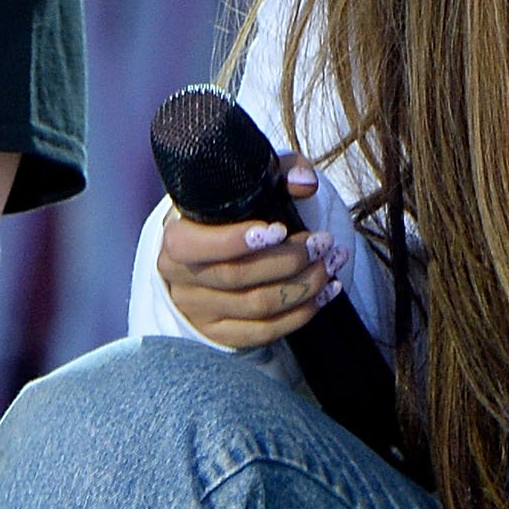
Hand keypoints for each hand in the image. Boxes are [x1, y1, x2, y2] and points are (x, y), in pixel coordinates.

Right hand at [155, 153, 340, 349]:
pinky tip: (325, 293)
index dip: (238, 241)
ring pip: (257, 306)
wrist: (205, 255)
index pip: (198, 246)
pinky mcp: (221, 334)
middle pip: (237, 277)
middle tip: (323, 243)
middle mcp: (181, 280)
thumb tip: (306, 183)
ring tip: (332, 264)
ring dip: (304, 285)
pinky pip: (264, 332)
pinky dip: (301, 313)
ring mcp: (200, 312)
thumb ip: (277, 174)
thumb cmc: (227, 217)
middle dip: (289, 260)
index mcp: (176, 239)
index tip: (279, 229)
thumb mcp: (244, 187)